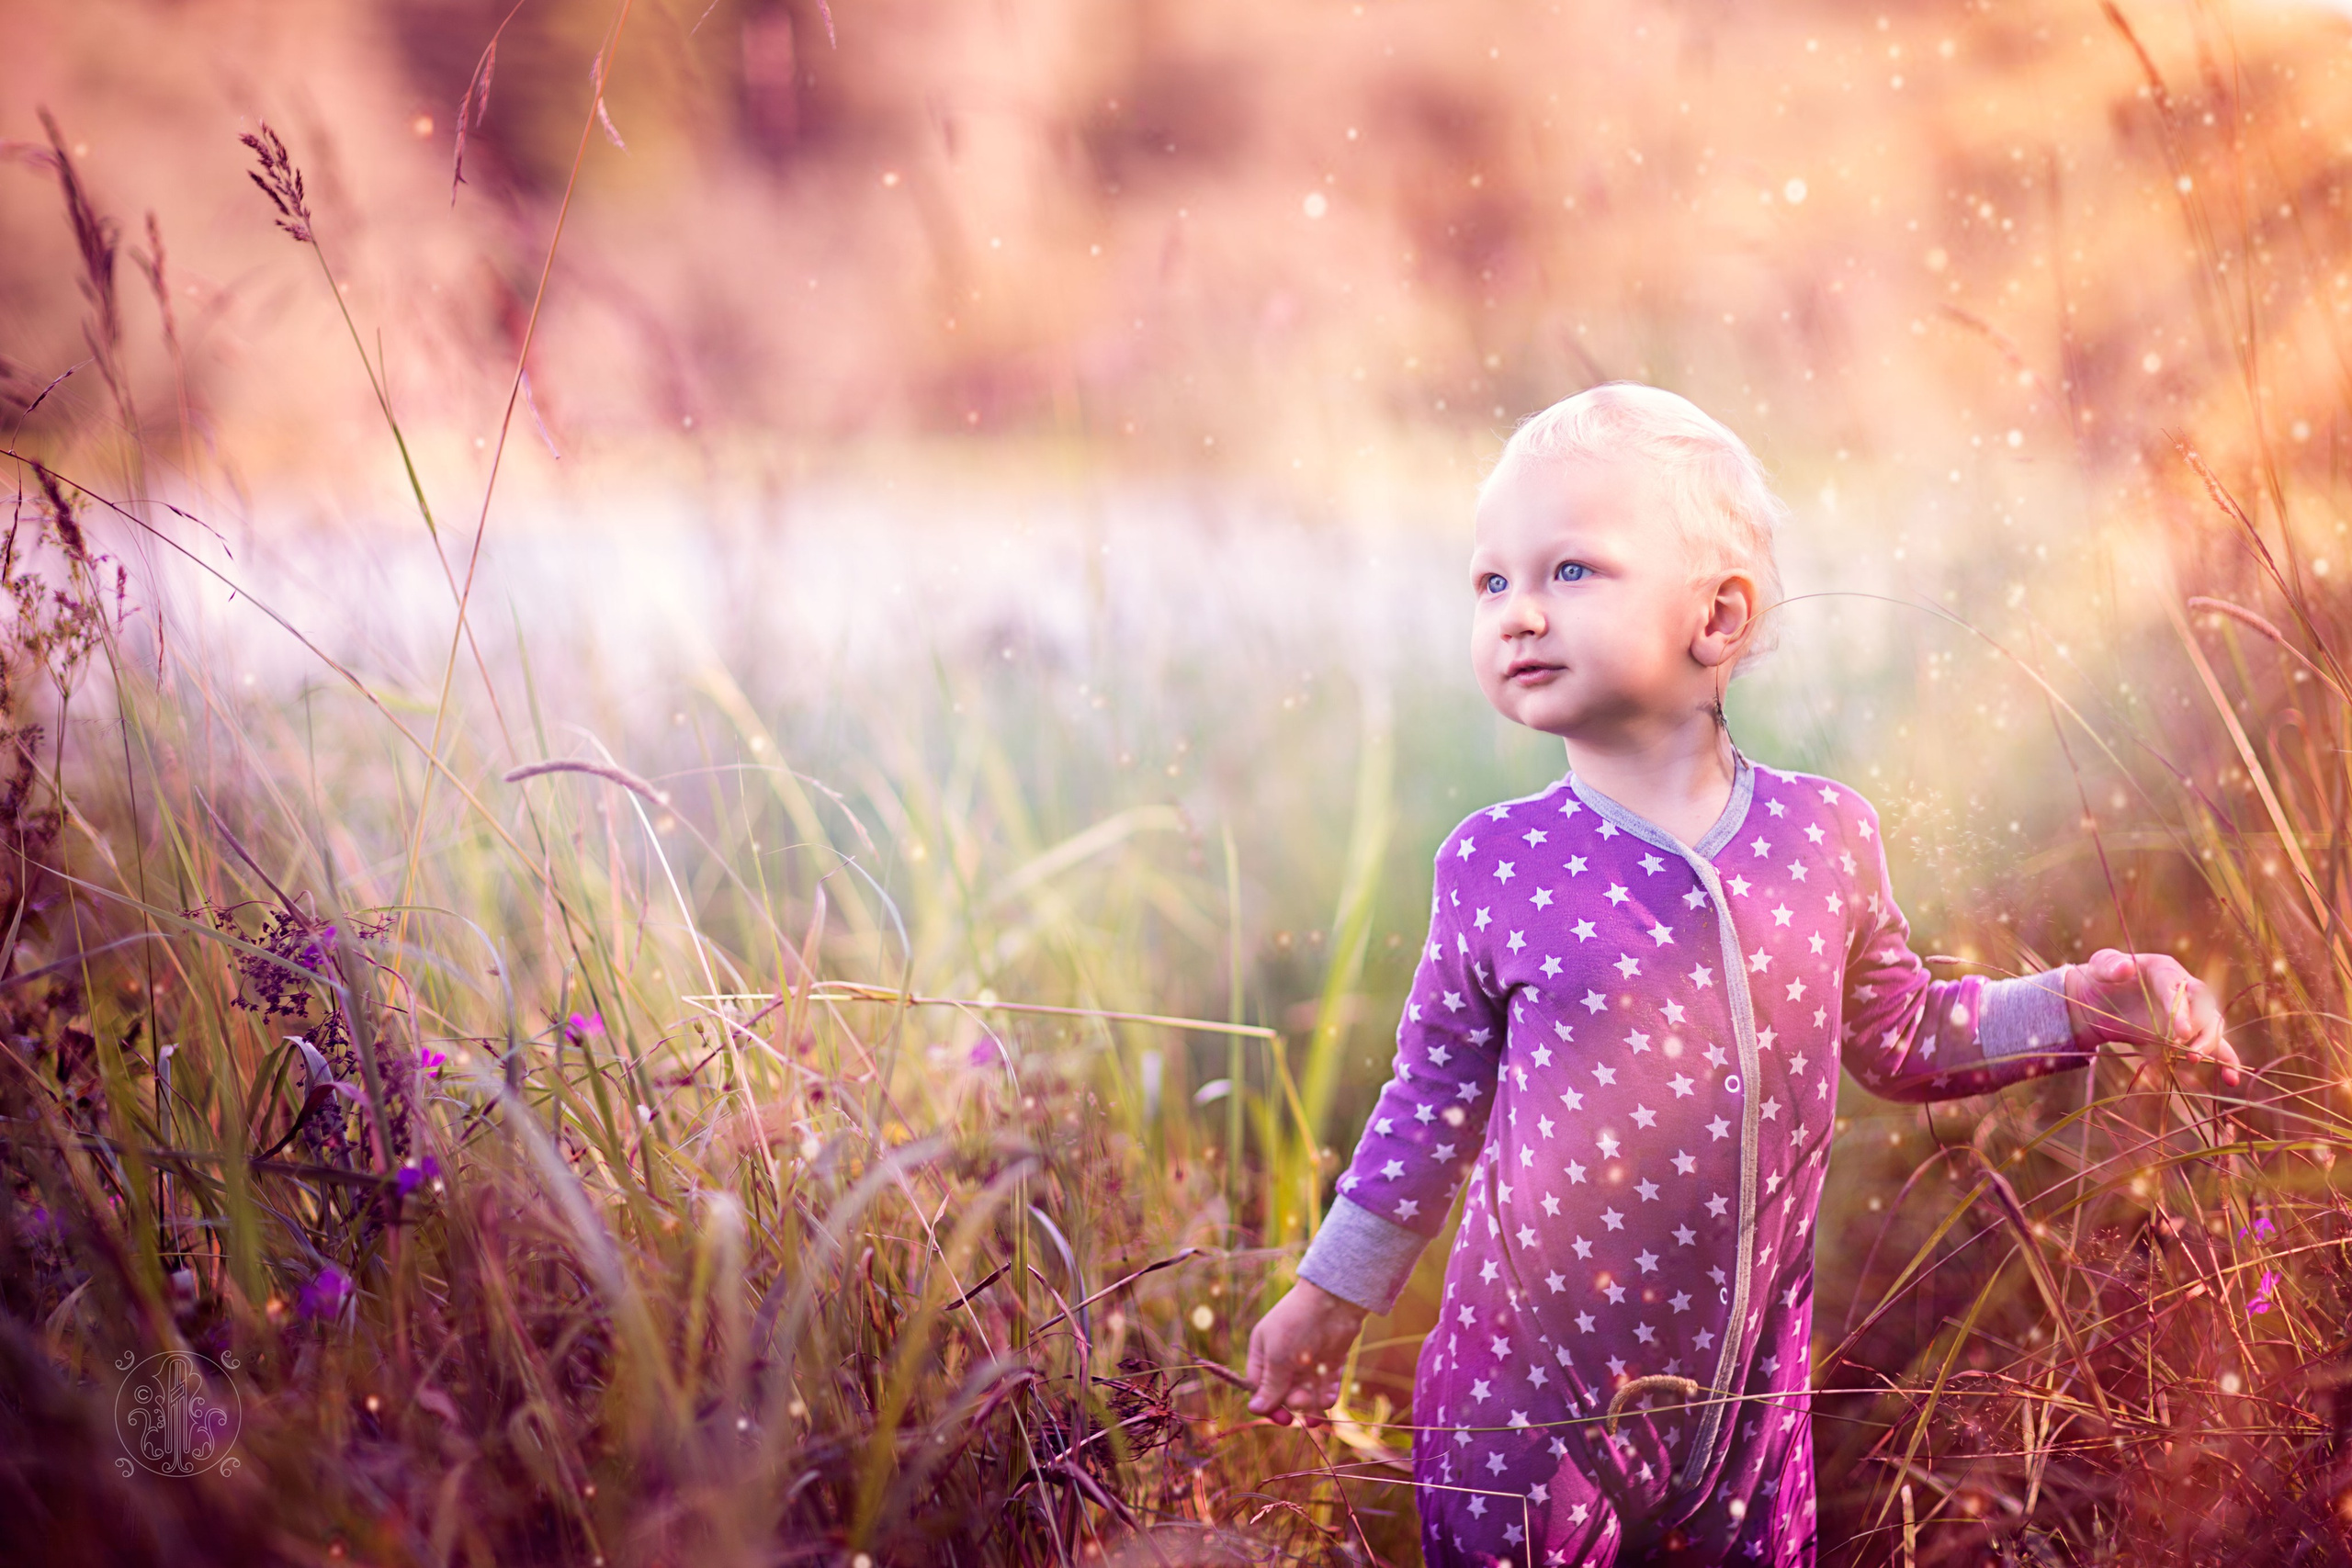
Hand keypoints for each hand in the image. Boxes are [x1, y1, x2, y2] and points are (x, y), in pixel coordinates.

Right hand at [1245, 1278, 1368, 1426]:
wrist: (1333, 1302)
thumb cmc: (1297, 1324)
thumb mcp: (1278, 1357)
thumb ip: (1270, 1385)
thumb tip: (1254, 1410)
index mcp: (1263, 1354)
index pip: (1260, 1388)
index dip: (1269, 1406)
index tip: (1282, 1419)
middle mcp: (1283, 1361)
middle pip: (1284, 1395)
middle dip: (1293, 1402)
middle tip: (1302, 1400)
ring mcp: (1306, 1363)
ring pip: (1306, 1395)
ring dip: (1310, 1405)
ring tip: (1316, 1409)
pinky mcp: (1327, 1364)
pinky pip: (1324, 1388)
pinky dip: (1325, 1397)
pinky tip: (1327, 1400)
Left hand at [2064, 948, 2241, 1088]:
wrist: (2100, 1002)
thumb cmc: (2102, 978)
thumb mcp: (2100, 967)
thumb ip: (2109, 964)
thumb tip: (2125, 967)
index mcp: (2166, 970)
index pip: (2181, 990)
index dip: (2183, 1011)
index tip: (2179, 1032)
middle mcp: (2184, 990)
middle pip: (2205, 1009)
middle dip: (2200, 1031)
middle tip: (2187, 1053)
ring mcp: (2189, 1013)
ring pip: (2212, 1027)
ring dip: (2210, 1045)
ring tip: (2194, 1061)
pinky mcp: (2187, 1034)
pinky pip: (2213, 1045)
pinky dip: (2224, 1061)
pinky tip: (2231, 1079)